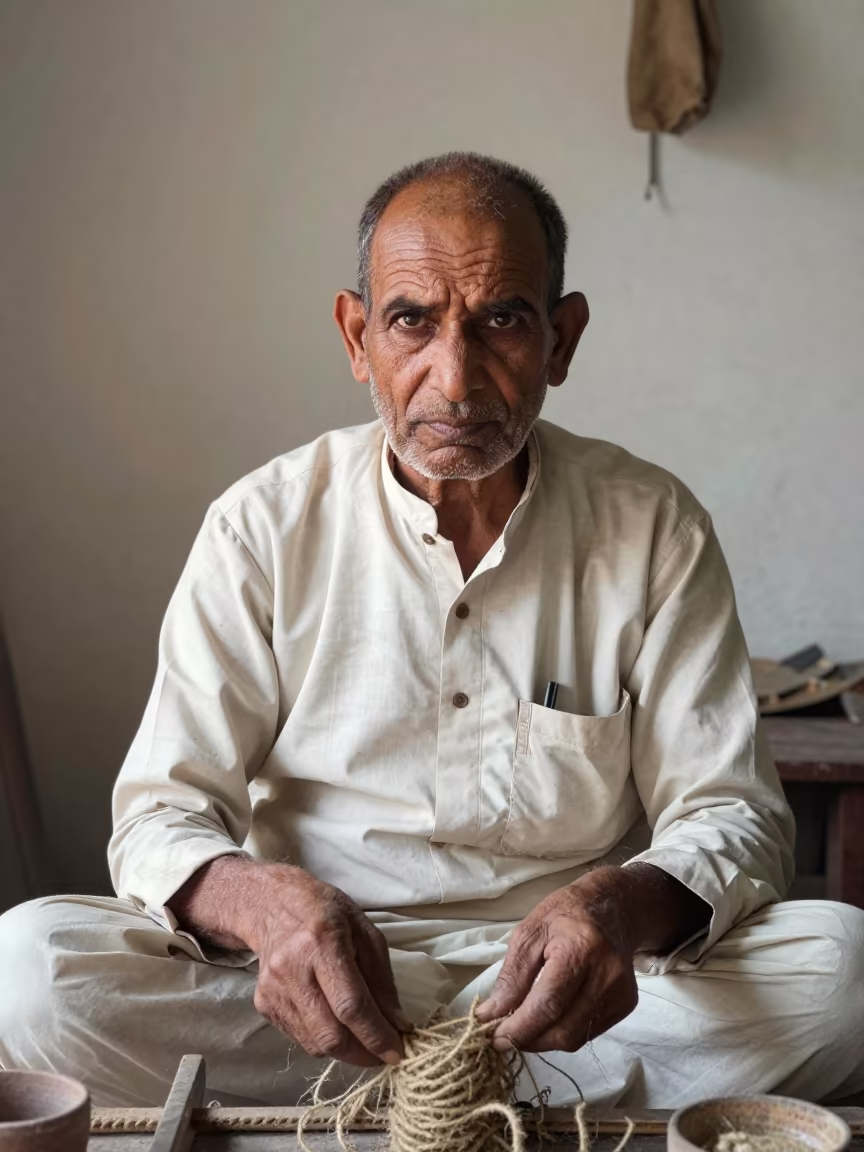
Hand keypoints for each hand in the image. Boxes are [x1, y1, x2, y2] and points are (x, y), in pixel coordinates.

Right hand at [170, 857, 410, 1066]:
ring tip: (364, 1039)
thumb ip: (382, 980)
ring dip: (346, 1051)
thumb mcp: (365, 931)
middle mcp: (292, 969)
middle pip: (330, 1034)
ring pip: (315, 1044)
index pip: (351, 1005)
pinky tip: (336, 1023)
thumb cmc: (326, 912)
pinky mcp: (263, 1004)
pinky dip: (324, 1040)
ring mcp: (273, 990)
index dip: (376, 1035)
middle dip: (363, 1054)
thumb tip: (398, 1025)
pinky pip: (301, 1038)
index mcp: (322, 942)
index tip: (399, 1053)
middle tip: (384, 1054)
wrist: (271, 905)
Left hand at [476, 867, 638, 1052]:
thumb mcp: (529, 932)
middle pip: (563, 1030)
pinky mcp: (626, 1005)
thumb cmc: (566, 914)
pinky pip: (588, 1033)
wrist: (614, 907)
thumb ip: (511, 976)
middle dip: (528, 1040)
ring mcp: (621, 992)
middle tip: (503, 1035)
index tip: (494, 1038)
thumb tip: (491, 1015)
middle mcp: (607, 974)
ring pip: (575, 1038)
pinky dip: (563, 1032)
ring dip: (544, 1040)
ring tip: (524, 1025)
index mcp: (581, 948)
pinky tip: (550, 1016)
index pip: (548, 1003)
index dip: (519, 1028)